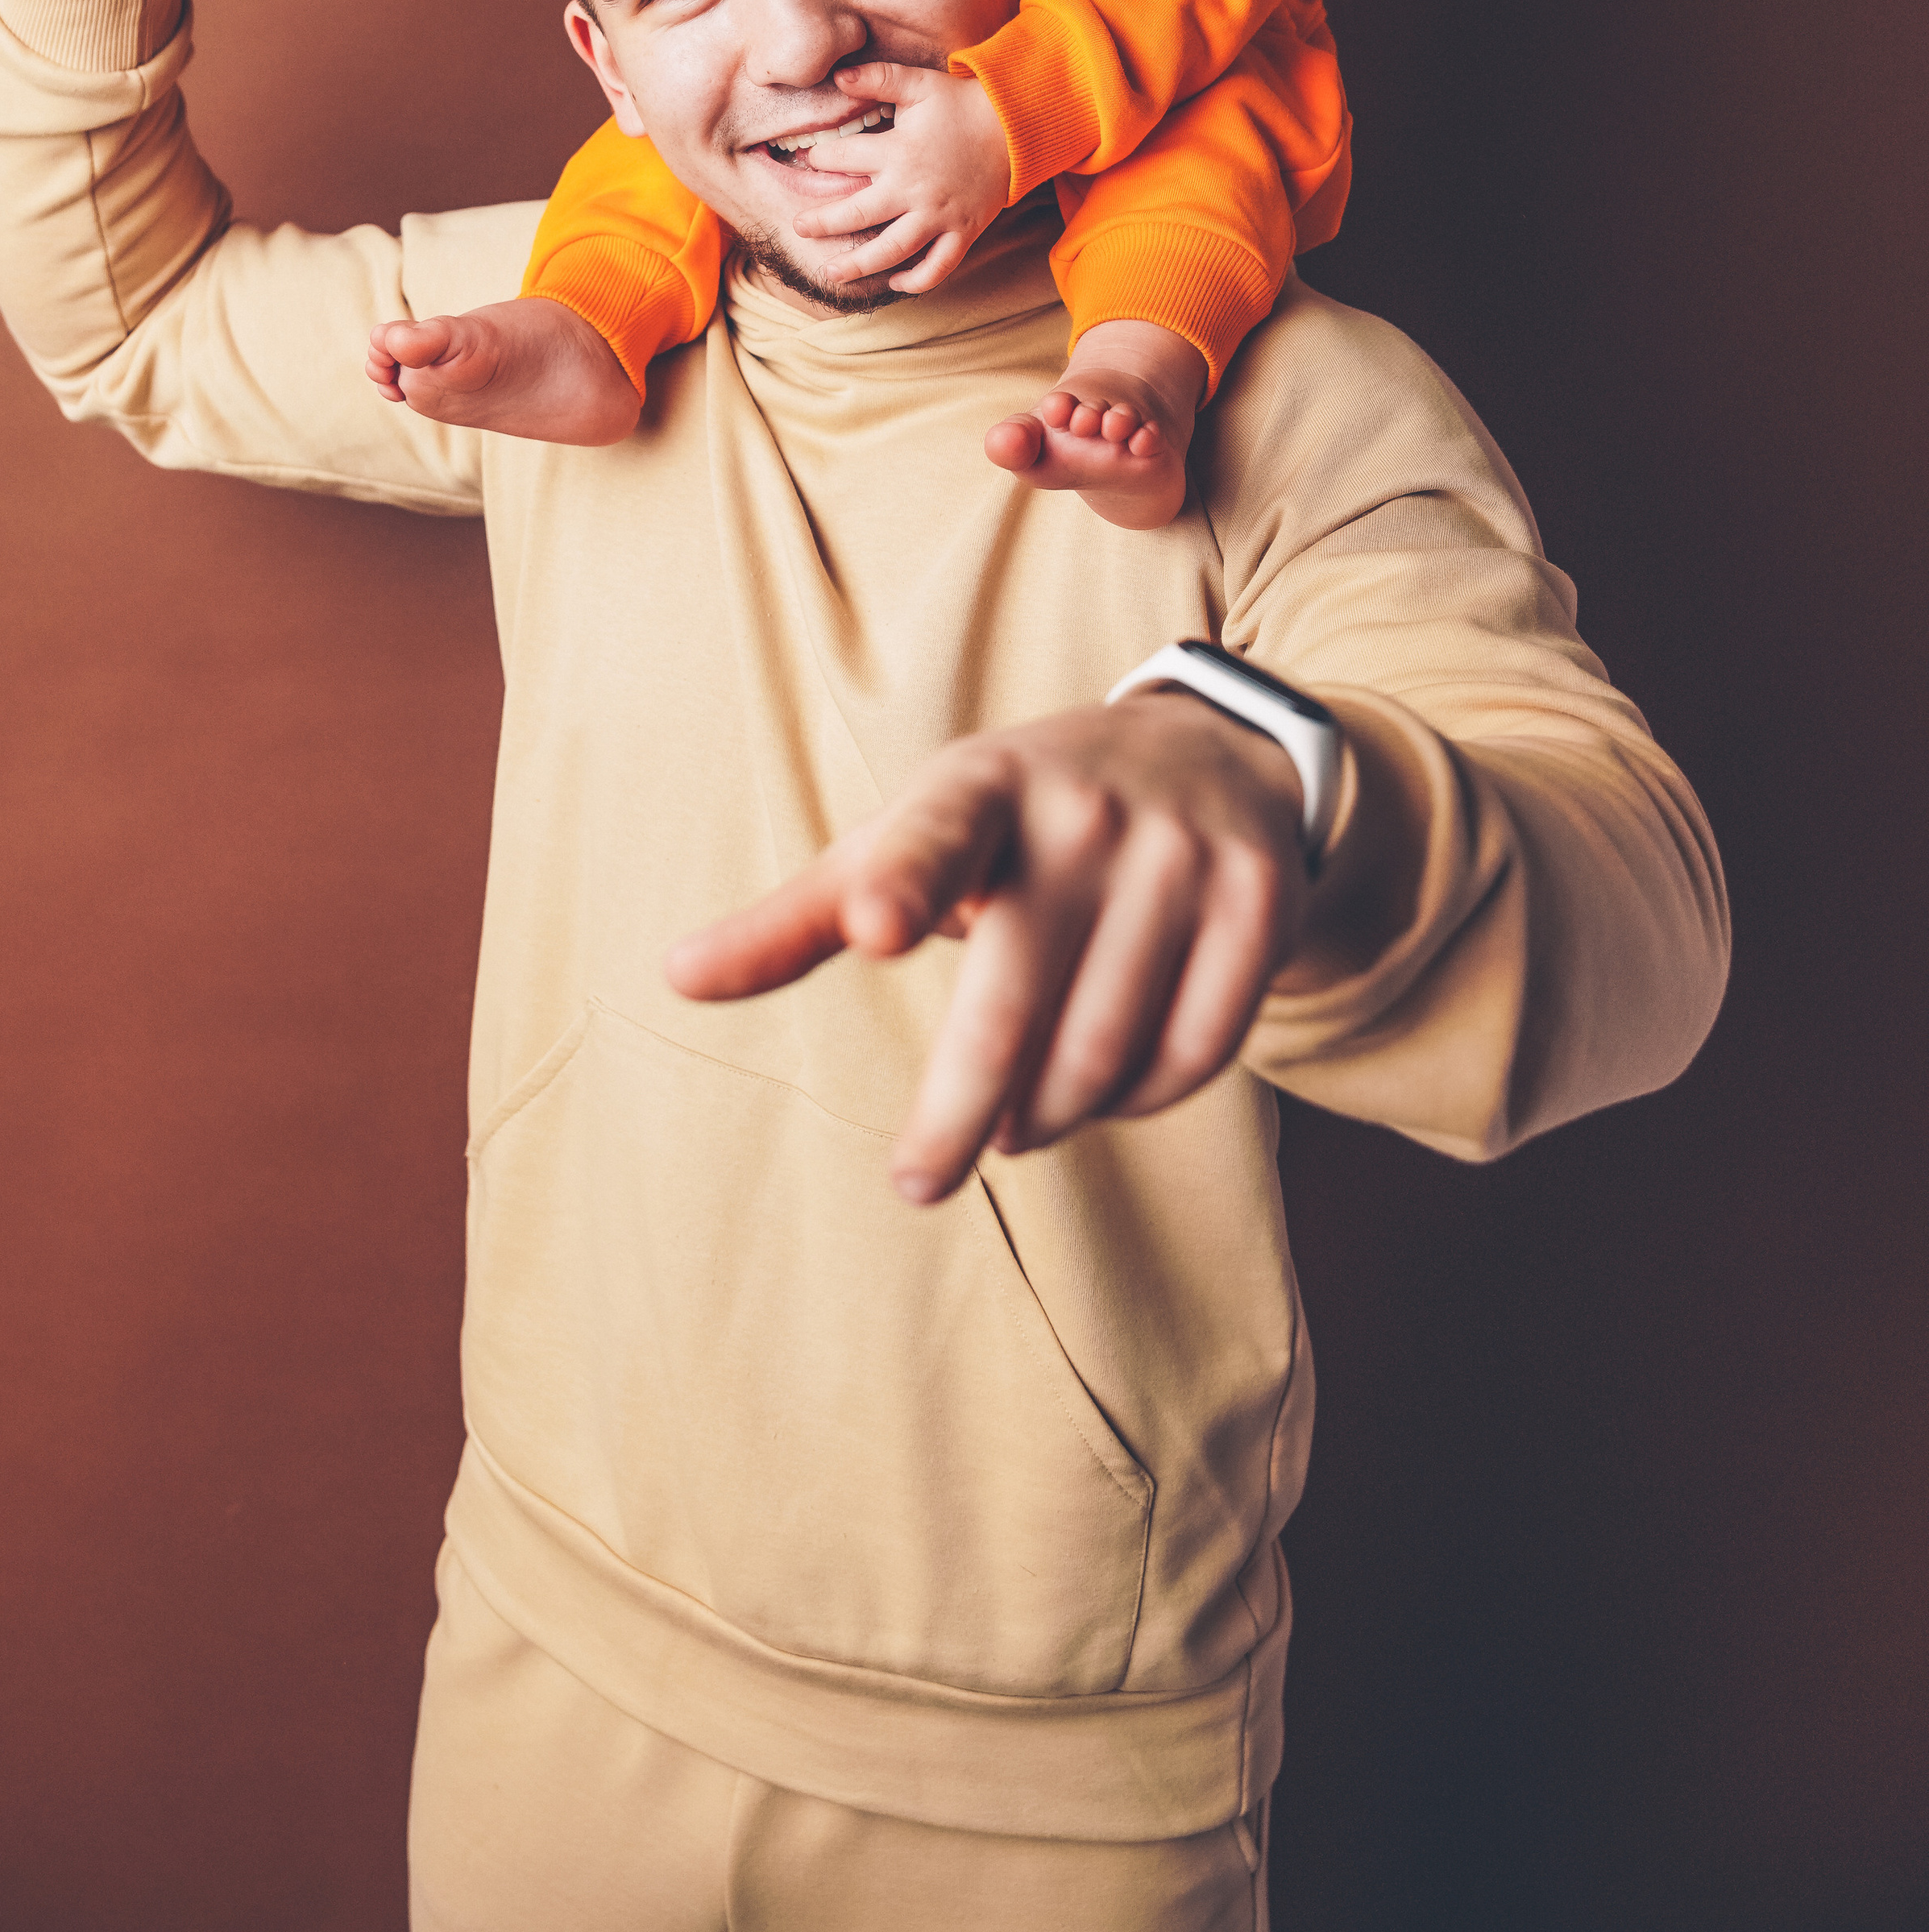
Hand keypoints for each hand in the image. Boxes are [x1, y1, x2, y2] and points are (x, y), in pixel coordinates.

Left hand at [665, 692, 1309, 1202]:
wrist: (1213, 751)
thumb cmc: (1018, 818)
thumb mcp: (912, 837)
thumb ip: (799, 915)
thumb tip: (670, 975)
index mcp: (981, 784)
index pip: (936, 836)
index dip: (906, 880)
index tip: (873, 926)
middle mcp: (1087, 810)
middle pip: (1015, 996)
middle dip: (961, 1109)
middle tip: (918, 1180)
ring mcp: (1182, 855)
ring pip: (1104, 1046)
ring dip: (1049, 1113)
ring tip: (1015, 1122)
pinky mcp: (1261, 902)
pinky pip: (1197, 1052)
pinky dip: (1142, 1099)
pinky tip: (1108, 1094)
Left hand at [787, 59, 1010, 293]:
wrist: (1016, 126)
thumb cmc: (962, 104)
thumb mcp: (919, 84)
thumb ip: (877, 77)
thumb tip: (838, 76)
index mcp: (898, 152)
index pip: (843, 158)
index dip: (821, 158)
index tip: (811, 159)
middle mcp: (914, 190)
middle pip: (857, 215)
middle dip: (821, 223)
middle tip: (798, 228)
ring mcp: (939, 216)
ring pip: (892, 250)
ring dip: (858, 265)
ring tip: (830, 273)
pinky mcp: (963, 232)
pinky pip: (938, 267)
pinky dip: (916, 280)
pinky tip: (894, 281)